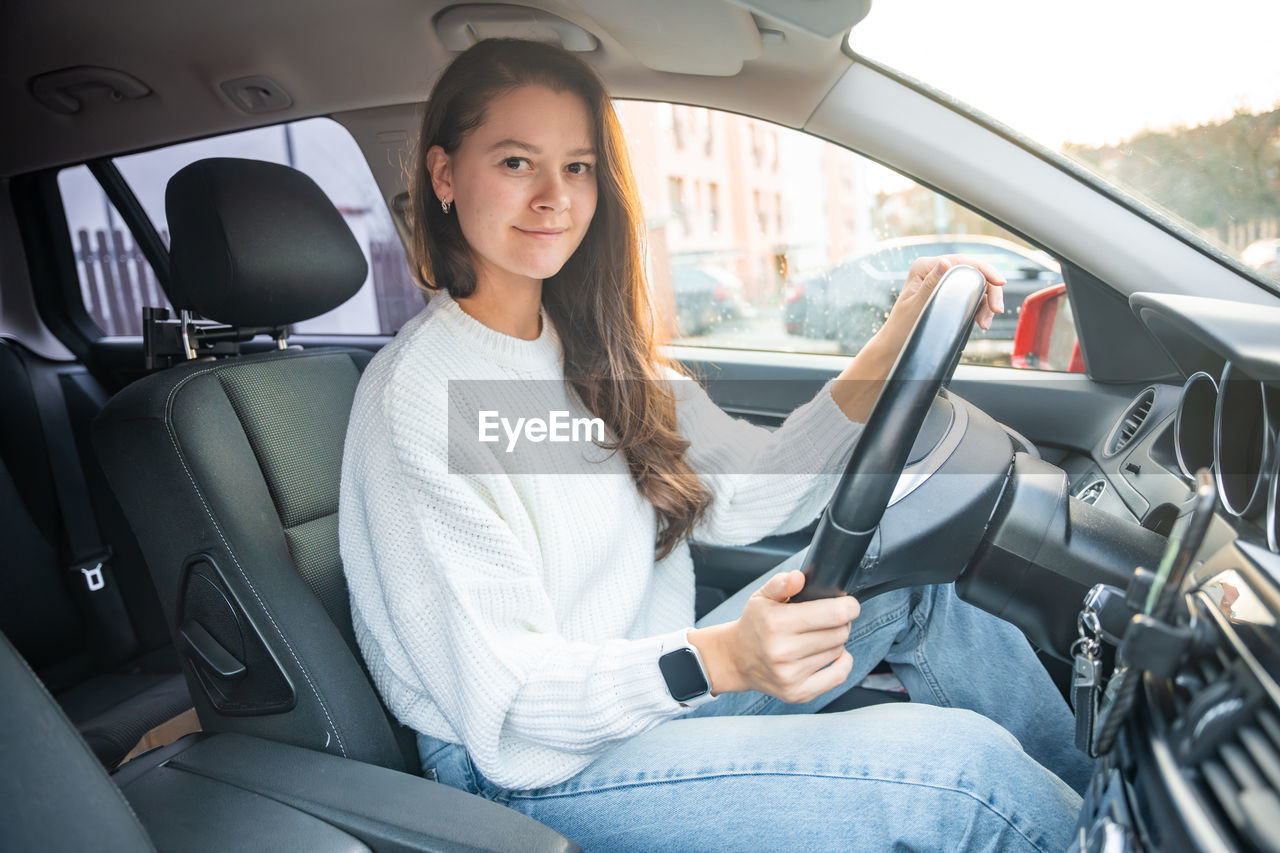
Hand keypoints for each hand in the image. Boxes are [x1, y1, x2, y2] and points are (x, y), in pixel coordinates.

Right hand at [689, 570, 859, 703]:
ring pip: (838, 652)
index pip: (834, 614)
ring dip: (835, 642)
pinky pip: (838, 676)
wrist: (736, 659)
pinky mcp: (796, 693)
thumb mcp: (762, 597)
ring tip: (817, 637)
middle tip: (827, 620)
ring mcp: (790, 675)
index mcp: (776, 623)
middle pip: (840, 633)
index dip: (849, 607)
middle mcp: (782, 651)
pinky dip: (842, 663)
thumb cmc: (754, 625)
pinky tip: (830, 654)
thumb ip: (781, 583)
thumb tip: (798, 577)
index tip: (848, 605)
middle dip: (841, 623)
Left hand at [875, 255, 1005, 355]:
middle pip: (973, 272)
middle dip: (989, 291)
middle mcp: (934, 271)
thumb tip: (945, 262)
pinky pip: (971, 296)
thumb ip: (932, 284)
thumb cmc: (902, 328)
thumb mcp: (917, 306)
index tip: (1000, 283)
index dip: (985, 270)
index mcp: (924, 267)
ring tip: (985, 323)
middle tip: (997, 310)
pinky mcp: (948, 295)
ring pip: (976, 285)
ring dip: (985, 303)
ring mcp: (943, 283)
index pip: (962, 261)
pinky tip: (982, 321)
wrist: (895, 347)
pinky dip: (980, 308)